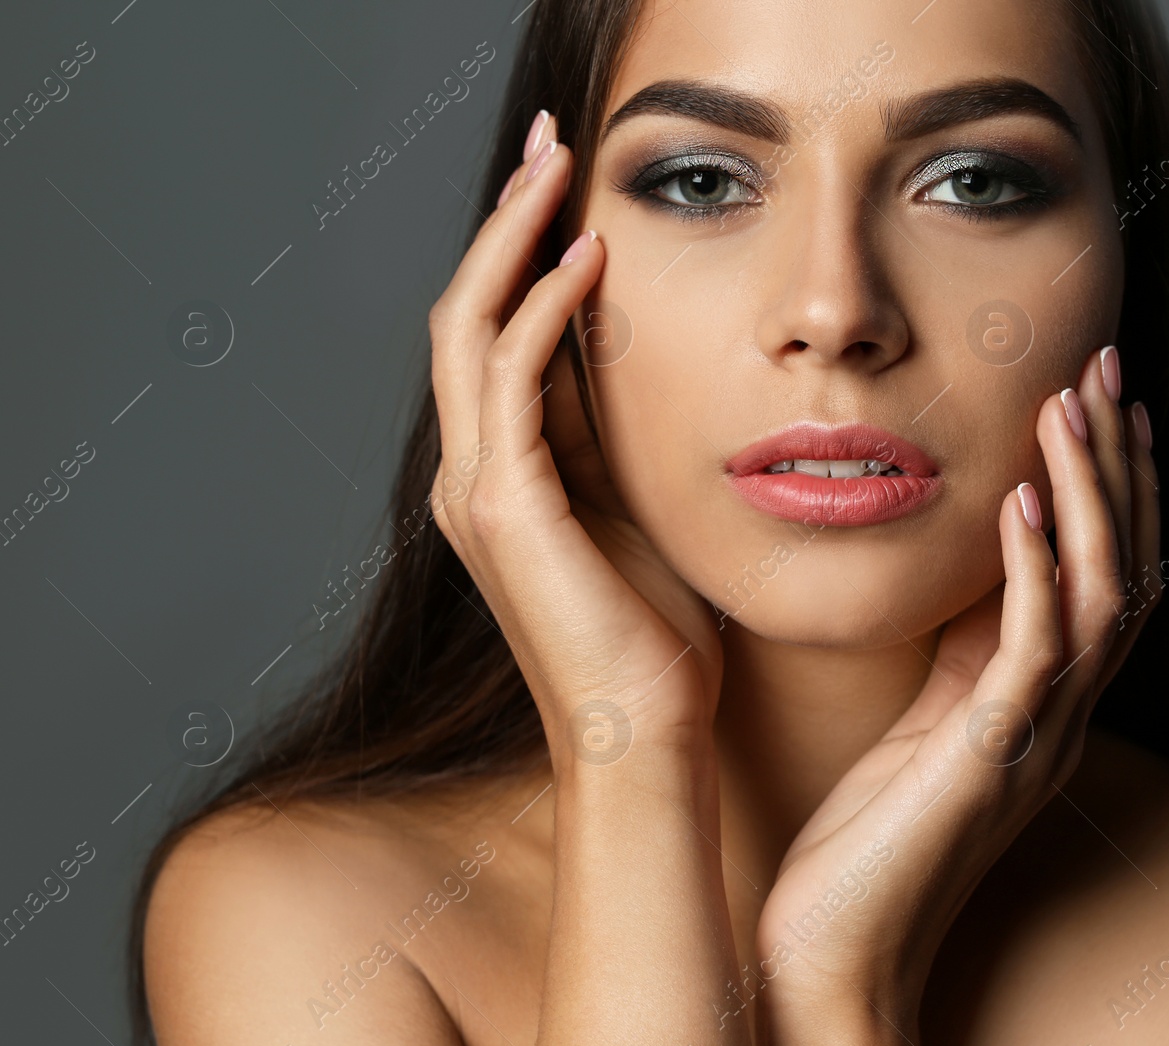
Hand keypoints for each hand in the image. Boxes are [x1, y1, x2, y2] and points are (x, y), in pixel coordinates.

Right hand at [427, 116, 722, 770]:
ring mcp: (477, 491)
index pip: (498, 337)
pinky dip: (543, 310)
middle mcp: (471, 475)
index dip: (524, 254)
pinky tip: (585, 258)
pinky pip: (511, 380)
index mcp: (503, 477)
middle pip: (467, 313)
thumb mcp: (637, 511)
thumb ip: (613, 440)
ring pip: (471, 328)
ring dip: (513, 239)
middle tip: (549, 144)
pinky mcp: (504, 507)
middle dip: (506, 222)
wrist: (644, 733)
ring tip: (557, 167)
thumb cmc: (656, 638)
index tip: (568, 187)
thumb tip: (633, 358)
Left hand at [754, 347, 1158, 1045]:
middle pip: (1123, 564)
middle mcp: (1059, 714)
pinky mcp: (989, 759)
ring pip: (1097, 593)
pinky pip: (1032, 650)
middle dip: (1118, 461)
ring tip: (1070, 403)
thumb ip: (957, 649)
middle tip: (1104, 365)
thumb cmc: (864, 841)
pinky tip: (1020, 501)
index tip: (1094, 395)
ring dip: (1088, 492)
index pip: (1102, 570)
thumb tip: (967, 563)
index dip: (1110, 481)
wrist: (835, 954)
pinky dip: (1033, 569)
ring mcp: (1034, 737)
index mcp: (1040, 700)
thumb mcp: (922, 720)